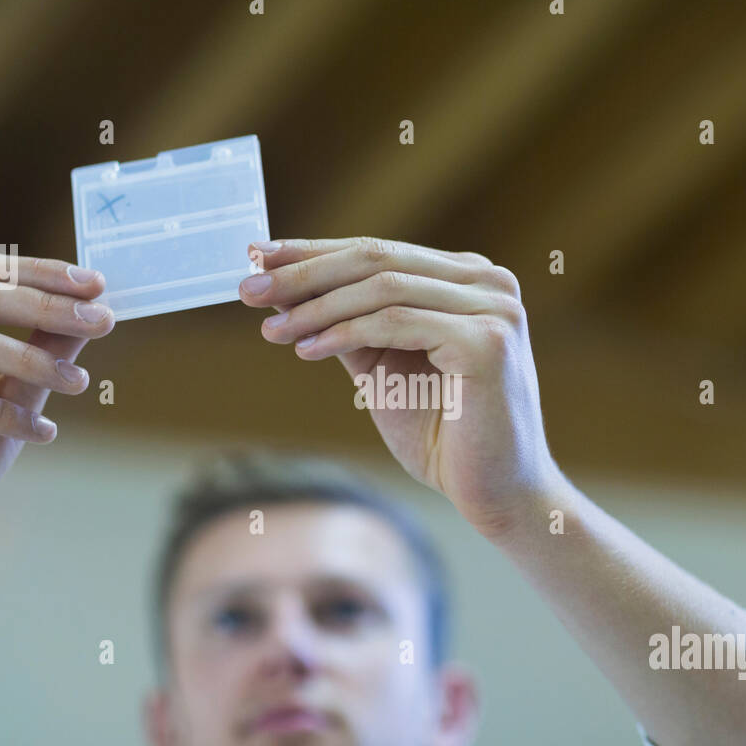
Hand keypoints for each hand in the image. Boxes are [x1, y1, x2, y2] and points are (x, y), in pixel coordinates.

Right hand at [0, 254, 114, 573]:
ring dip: (30, 358)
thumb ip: (42, 354)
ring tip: (80, 382)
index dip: (38, 274)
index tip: (96, 286)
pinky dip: (2, 413)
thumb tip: (89, 313)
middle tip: (102, 320)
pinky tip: (41, 434)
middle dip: (44, 306)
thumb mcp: (12, 401)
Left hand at [240, 237, 559, 536]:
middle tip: (248, 287)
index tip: (256, 258)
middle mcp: (488, 282)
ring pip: (382, 288)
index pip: (378, 251)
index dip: (313, 252)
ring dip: (316, 307)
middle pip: (376, 259)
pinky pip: (397, 323)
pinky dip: (344, 332)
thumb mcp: (381, 366)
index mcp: (467, 279)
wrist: (497, 494)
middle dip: (304, 272)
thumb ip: (343, 324)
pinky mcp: (488, 341)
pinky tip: (307, 348)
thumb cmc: (443, 435)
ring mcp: (495, 308)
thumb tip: (279, 288)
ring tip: (270, 328)